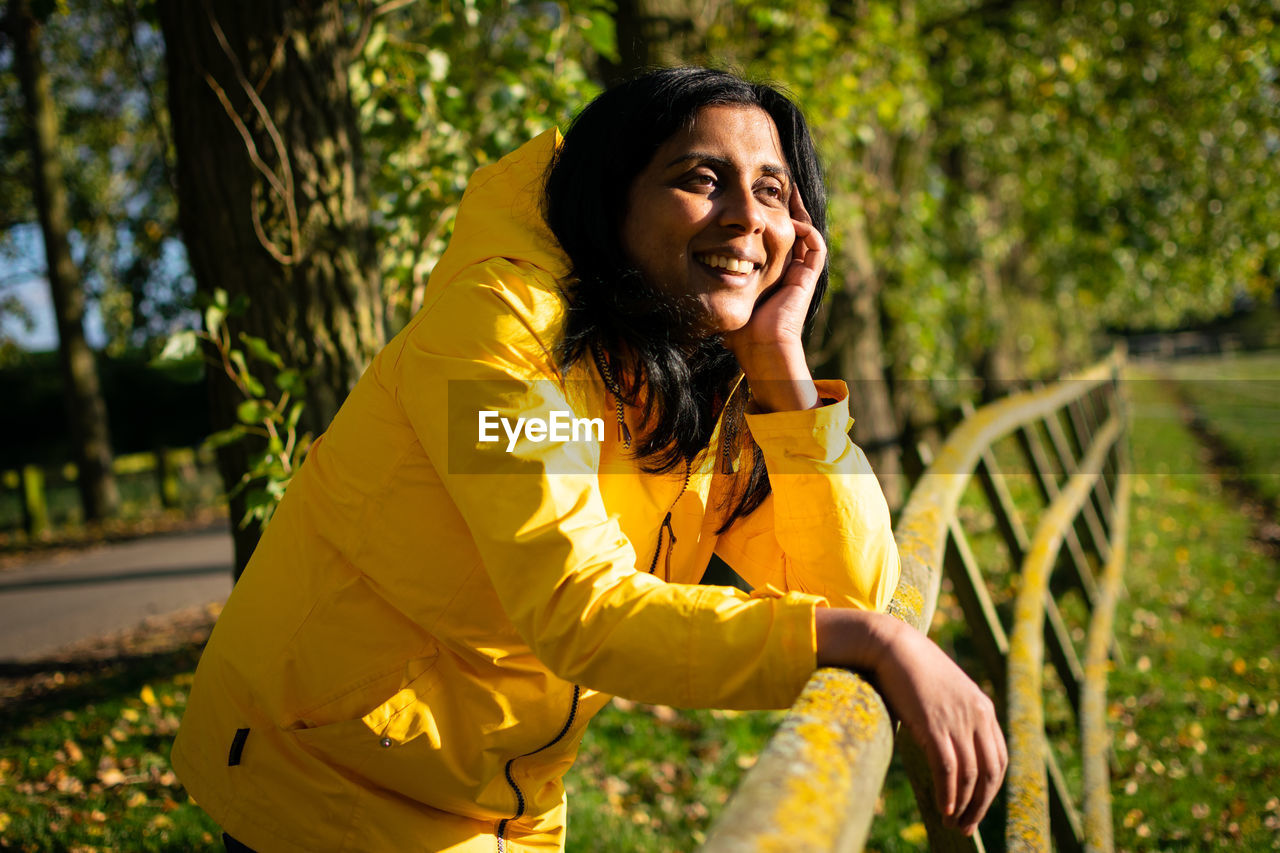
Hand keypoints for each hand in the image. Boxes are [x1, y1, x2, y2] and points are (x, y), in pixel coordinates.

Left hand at [723, 188, 825, 411]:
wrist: (760, 349)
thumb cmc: (738, 331)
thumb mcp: (719, 297)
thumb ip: (708, 283)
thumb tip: (679, 269)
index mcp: (769, 273)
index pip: (769, 238)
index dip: (762, 218)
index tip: (748, 199)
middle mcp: (787, 270)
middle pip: (789, 229)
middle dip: (781, 207)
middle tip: (770, 185)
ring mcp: (799, 273)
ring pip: (805, 232)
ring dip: (796, 211)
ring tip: (784, 191)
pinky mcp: (807, 278)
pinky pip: (815, 246)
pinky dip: (806, 229)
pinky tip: (790, 219)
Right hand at [816, 609, 1007, 834]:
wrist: (892, 645)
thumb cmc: (910, 669)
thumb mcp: (942, 692)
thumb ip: (953, 716)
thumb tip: (946, 746)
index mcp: (983, 708)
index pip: (999, 758)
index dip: (991, 788)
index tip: (977, 806)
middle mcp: (977, 715)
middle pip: (990, 772)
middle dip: (981, 804)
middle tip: (967, 826)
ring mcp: (957, 720)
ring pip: (971, 775)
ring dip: (964, 805)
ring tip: (953, 823)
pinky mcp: (934, 724)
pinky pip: (948, 769)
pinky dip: (948, 793)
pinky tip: (943, 808)